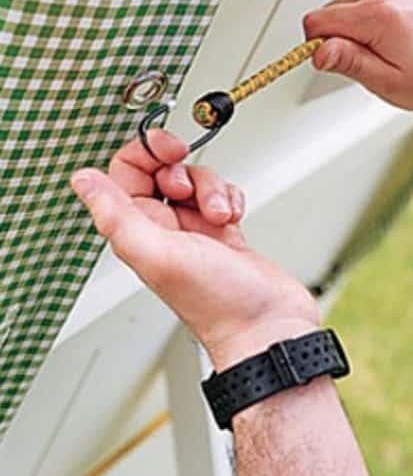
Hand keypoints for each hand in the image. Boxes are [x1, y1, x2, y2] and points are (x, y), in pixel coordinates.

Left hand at [71, 131, 319, 369]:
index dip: (145, 153)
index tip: (168, 149)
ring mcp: (194, 232)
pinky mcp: (223, 234)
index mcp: (138, 232)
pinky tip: (233, 219)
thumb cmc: (217, 304)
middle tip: (190, 187)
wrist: (265, 326)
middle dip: (184, 170)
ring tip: (219, 216)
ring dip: (212, 188)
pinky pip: (222, 197)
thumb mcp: (159, 254)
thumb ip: (116, 216)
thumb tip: (82, 181)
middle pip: (162, 171)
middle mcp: (162, 231)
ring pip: (196, 182)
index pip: (125, 173)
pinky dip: (231, 199)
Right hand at [303, 0, 412, 109]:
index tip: (341, 63)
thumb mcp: (388, 81)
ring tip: (385, 51)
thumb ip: (349, 62)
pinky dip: (363, 25)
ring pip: (339, 11)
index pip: (316, 22)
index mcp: (378, 13)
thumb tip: (318, 52)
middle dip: (340, 42)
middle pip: (326, 15)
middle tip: (374, 61)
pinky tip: (389, 40)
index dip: (321, 48)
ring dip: (353, 34)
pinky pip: (354, 6)